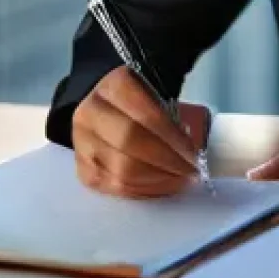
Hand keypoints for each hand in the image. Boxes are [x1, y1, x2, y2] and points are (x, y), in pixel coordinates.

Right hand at [72, 66, 210, 197]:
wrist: (109, 108)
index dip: (173, 140)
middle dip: (167, 163)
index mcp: (114, 86)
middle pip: (130, 144)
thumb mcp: (157, 94)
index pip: (146, 116)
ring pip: (120, 171)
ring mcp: (81, 143)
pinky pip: (113, 188)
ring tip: (180, 181)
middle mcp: (90, 112)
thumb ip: (172, 116)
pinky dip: (142, 191)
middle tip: (191, 172)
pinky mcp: (82, 169)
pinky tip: (161, 187)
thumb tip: (196, 152)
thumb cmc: (142, 102)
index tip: (195, 155)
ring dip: (157, 181)